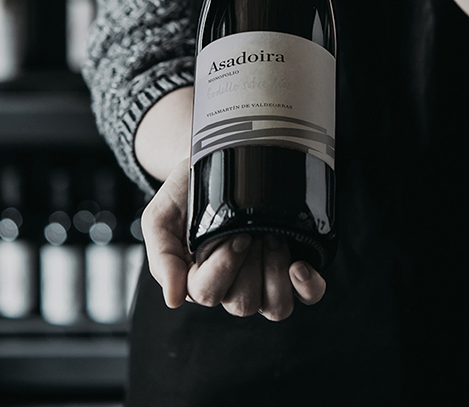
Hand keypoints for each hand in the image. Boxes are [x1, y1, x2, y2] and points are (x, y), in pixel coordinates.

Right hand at [141, 158, 325, 319]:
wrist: (216, 161)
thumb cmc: (186, 194)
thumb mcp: (160, 218)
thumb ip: (162, 258)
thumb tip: (174, 300)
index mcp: (198, 280)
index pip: (208, 293)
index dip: (224, 266)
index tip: (236, 233)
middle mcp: (232, 287)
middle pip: (243, 303)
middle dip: (251, 265)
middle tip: (252, 231)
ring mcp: (263, 279)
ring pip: (276, 306)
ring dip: (276, 273)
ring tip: (273, 238)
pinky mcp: (291, 266)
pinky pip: (307, 294)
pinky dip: (308, 287)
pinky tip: (300, 266)